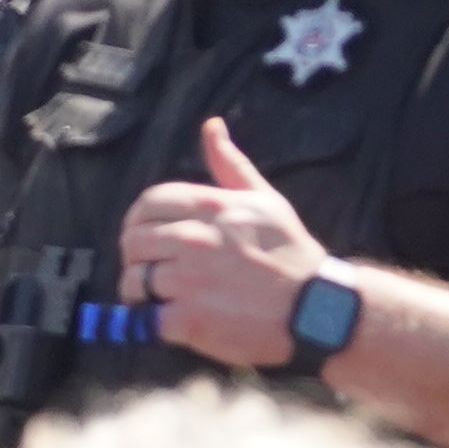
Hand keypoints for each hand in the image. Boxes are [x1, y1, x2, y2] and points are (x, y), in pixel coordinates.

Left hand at [116, 118, 327, 367]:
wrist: (314, 309)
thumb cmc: (290, 252)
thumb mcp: (264, 199)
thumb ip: (230, 164)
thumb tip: (211, 125)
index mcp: (210, 206)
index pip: (148, 203)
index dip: (138, 220)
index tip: (145, 236)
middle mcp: (194, 239)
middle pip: (134, 241)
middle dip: (136, 256)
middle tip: (150, 270)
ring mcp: (190, 280)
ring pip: (135, 281)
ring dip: (139, 292)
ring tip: (156, 298)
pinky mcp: (190, 320)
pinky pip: (148, 318)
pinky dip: (152, 323)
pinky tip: (169, 322)